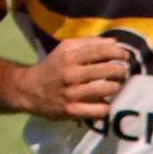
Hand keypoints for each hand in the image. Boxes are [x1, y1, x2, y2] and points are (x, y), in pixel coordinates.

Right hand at [12, 36, 129, 119]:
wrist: (27, 90)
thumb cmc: (51, 67)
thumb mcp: (64, 49)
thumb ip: (87, 43)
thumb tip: (113, 42)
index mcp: (69, 56)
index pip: (101, 51)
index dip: (118, 53)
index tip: (125, 56)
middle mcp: (71, 74)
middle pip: (108, 71)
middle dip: (121, 71)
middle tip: (122, 72)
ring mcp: (72, 93)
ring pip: (107, 89)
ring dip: (116, 87)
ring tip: (116, 85)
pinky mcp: (72, 110)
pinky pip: (100, 109)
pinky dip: (106, 106)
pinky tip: (104, 102)